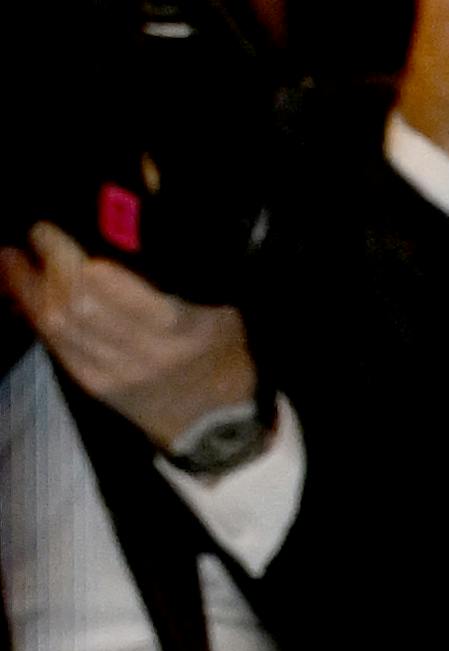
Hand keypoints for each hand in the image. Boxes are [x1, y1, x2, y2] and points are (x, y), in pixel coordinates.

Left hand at [11, 230, 256, 448]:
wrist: (220, 425)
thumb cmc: (226, 355)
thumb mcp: (221, 308)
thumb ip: (182, 272)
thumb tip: (131, 225)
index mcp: (178, 327)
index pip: (108, 289)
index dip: (69, 258)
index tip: (51, 229)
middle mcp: (142, 353)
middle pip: (73, 305)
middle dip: (43, 267)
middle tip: (32, 235)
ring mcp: (114, 374)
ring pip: (56, 328)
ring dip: (25, 290)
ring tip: (12, 259)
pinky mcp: (96, 386)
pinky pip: (55, 348)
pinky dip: (34, 317)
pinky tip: (21, 294)